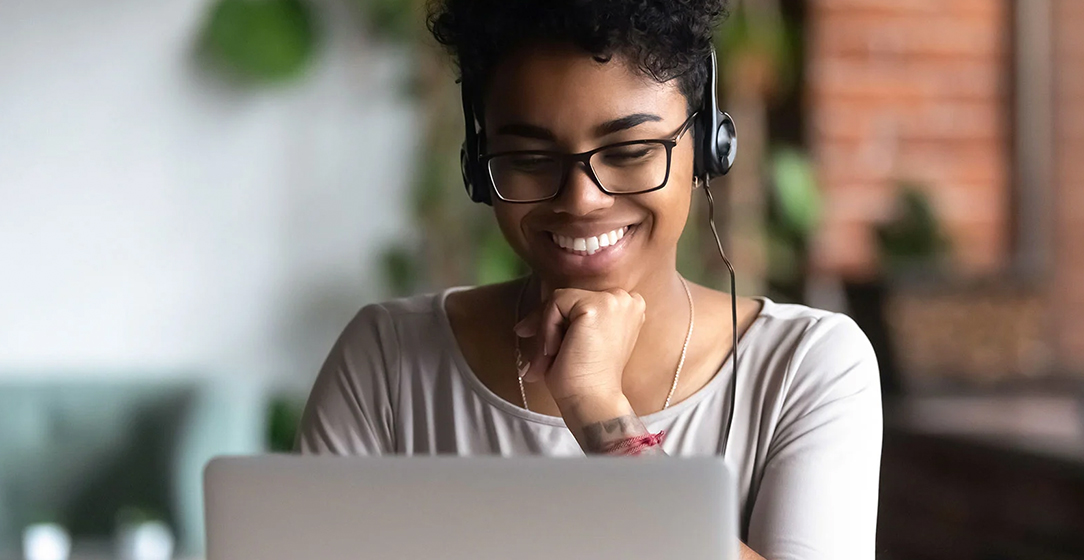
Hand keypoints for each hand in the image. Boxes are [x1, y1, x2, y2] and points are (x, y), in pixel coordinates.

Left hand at [513, 287, 645, 412]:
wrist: (593, 400)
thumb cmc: (585, 378)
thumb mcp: (578, 342)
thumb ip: (566, 322)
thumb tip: (524, 325)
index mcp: (627, 308)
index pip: (582, 300)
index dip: (559, 319)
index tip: (544, 344)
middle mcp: (626, 299)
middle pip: (570, 297)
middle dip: (547, 323)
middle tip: (537, 355)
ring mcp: (614, 300)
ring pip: (560, 300)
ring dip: (547, 329)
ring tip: (547, 359)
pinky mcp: (597, 305)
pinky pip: (556, 304)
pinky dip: (547, 328)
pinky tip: (556, 351)